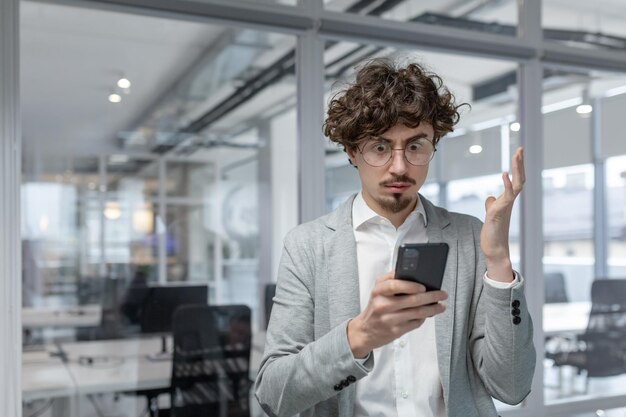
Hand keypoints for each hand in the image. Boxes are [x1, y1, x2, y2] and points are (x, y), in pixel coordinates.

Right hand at [347, 272, 447, 357]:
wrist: (365, 331)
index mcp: (378, 291)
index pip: (394, 284)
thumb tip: (416, 276)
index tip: (424, 286)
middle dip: (431, 296)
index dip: (411, 285)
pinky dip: (424, 318)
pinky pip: (415, 323)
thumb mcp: (378, 290)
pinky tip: (428, 315)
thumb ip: (392, 280)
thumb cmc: (375, 307)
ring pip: (417, 313)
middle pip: (412, 300)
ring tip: (441, 306)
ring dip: (433, 309)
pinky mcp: (395, 331)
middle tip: (442, 294)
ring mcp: (388, 319)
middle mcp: (382, 304)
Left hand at [480, 147, 524, 281]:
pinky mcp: (499, 212)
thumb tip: (490, 197)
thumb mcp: (491, 214)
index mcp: (507, 200)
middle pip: (519, 178)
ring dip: (517, 169)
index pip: (515, 179)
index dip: (517, 167)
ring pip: (517, 185)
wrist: (494, 249)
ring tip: (516, 155)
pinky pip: (506, 196)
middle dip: (519, 163)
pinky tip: (505, 173)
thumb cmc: (493, 232)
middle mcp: (509, 202)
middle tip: (520, 148)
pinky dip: (507, 184)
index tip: (518, 153)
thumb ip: (492, 204)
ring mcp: (506, 206)